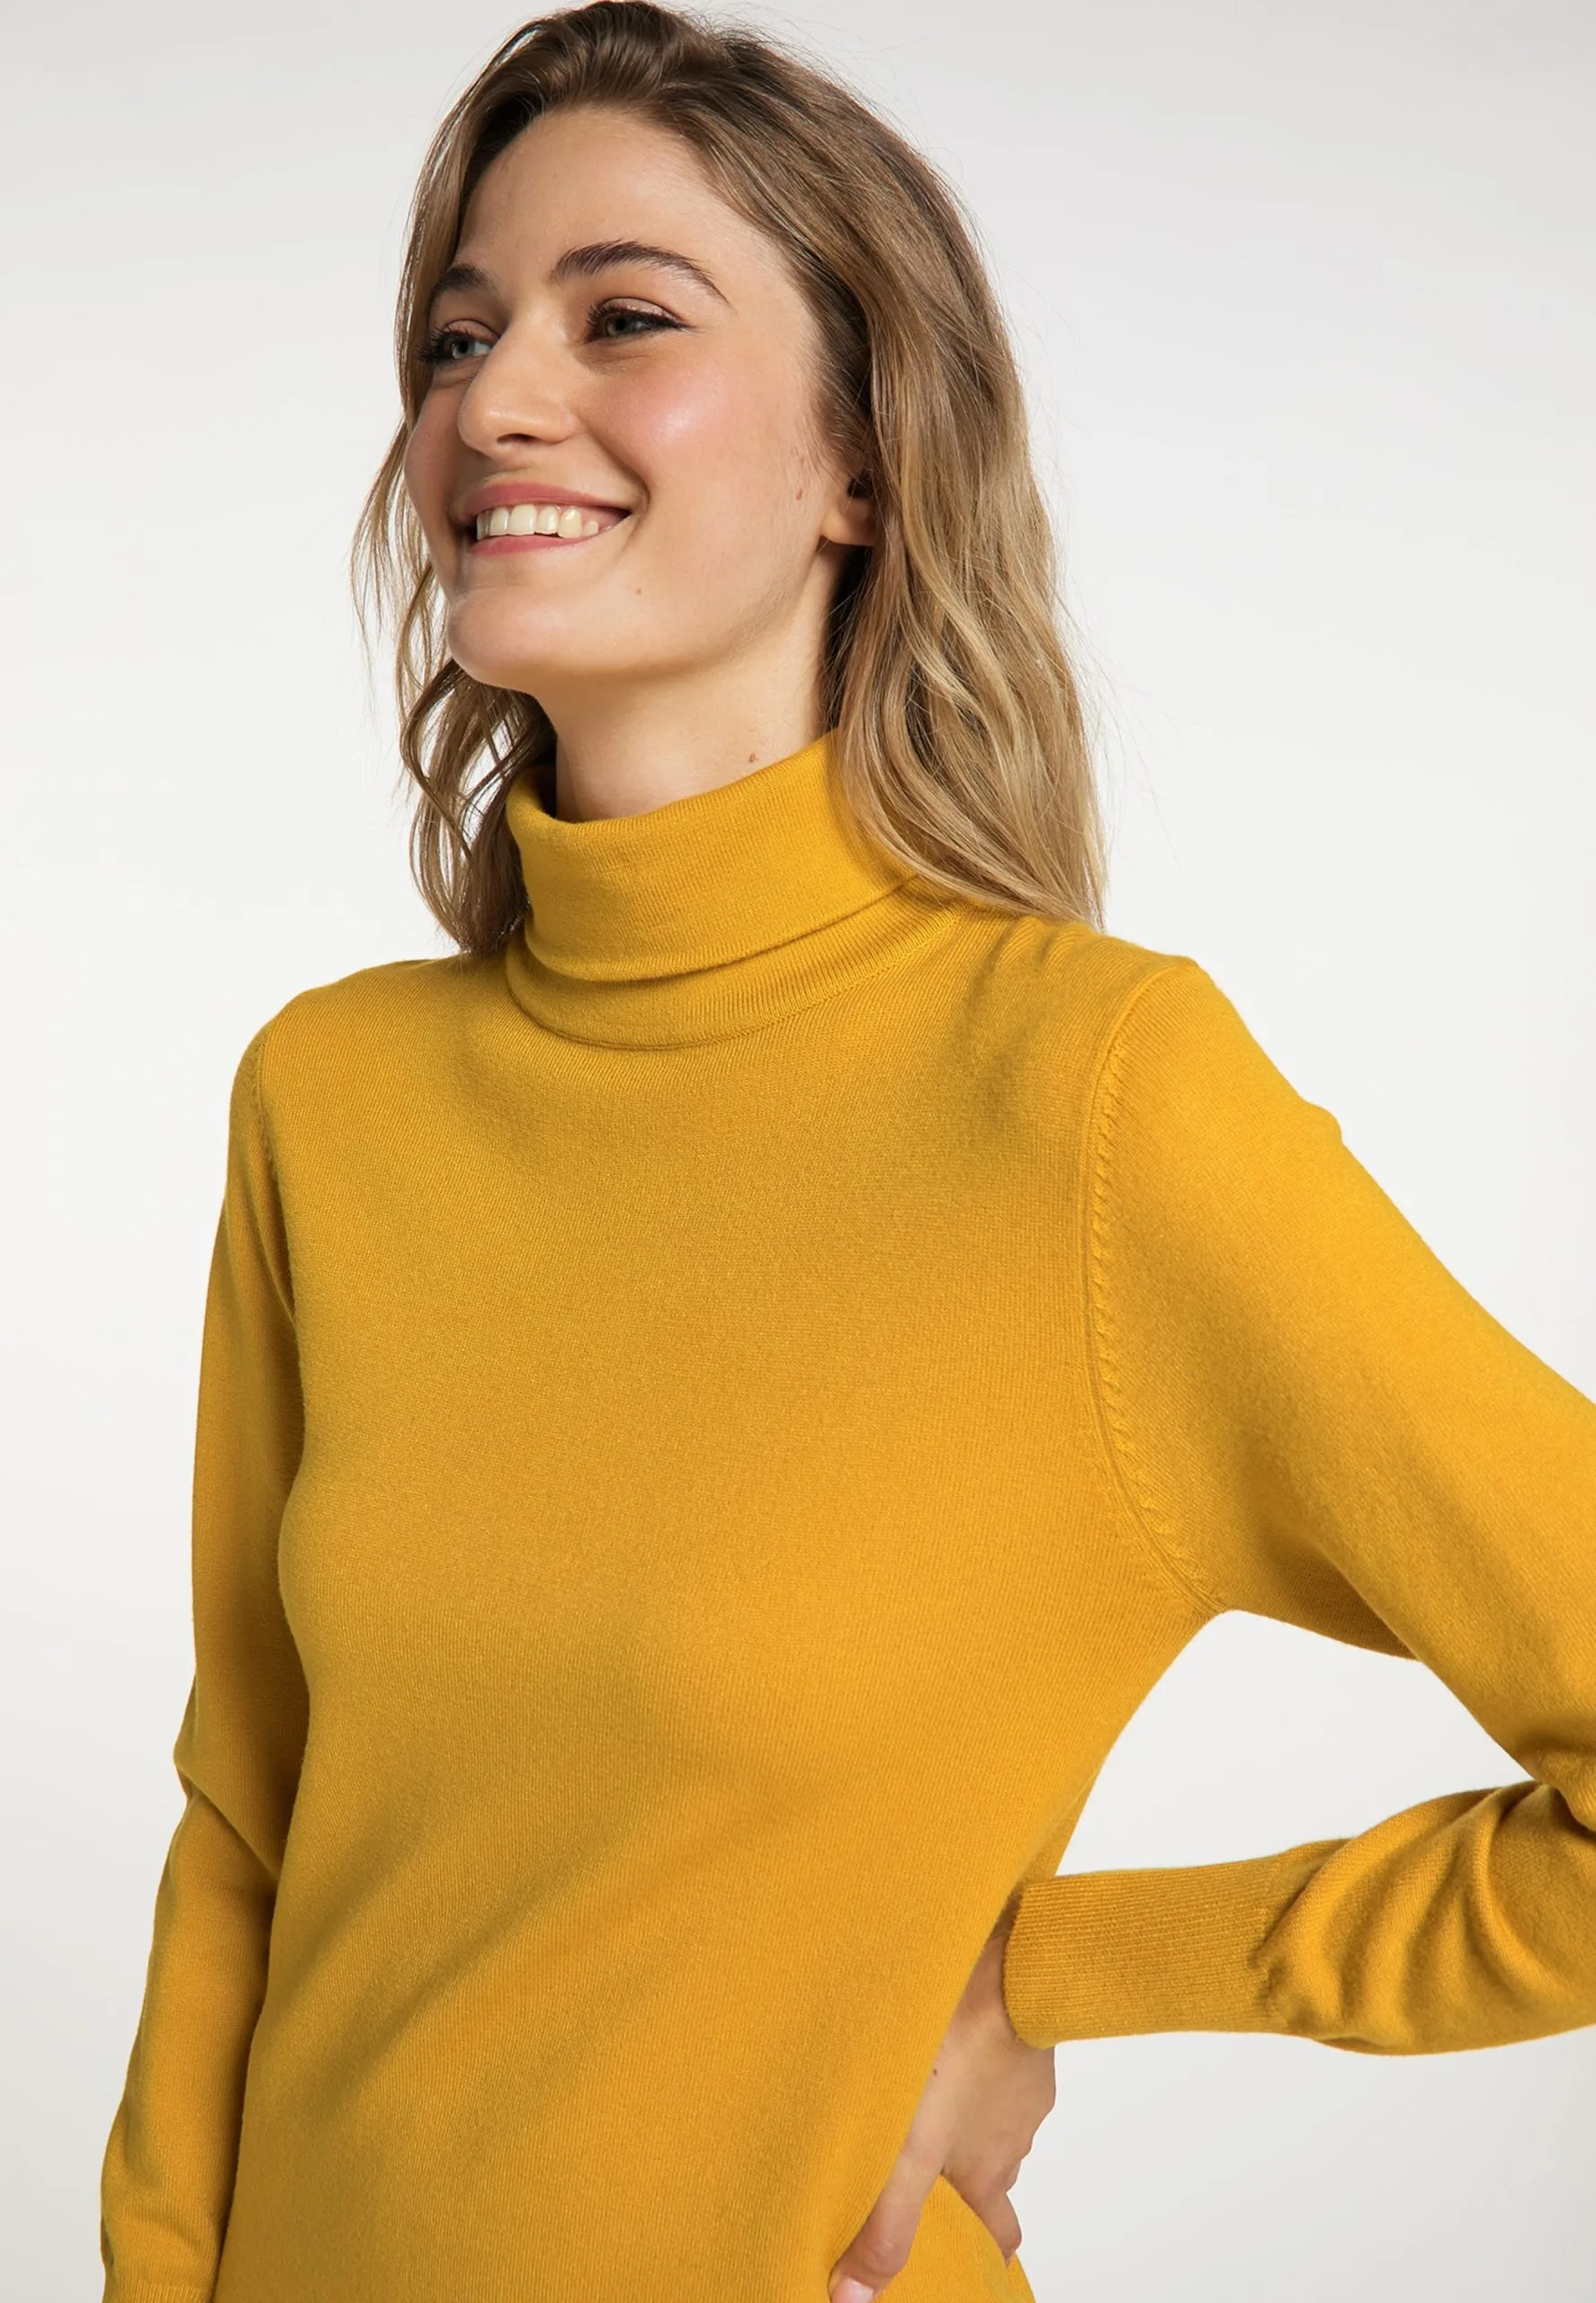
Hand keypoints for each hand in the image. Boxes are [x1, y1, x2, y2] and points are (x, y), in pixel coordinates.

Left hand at [827, 1892, 1055, 2299]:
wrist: (1004, 1966)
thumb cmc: (959, 2056)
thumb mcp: (907, 2151)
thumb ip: (883, 2223)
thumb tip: (851, 2302)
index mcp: (988, 2174)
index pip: (1000, 2234)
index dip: (985, 2250)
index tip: (972, 2258)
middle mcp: (1011, 2135)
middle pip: (994, 2172)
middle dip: (968, 2179)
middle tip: (934, 2175)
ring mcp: (1020, 2080)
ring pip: (991, 2111)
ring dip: (963, 2111)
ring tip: (920, 2096)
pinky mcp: (1018, 2027)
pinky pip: (996, 2053)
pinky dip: (971, 2054)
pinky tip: (938, 2033)